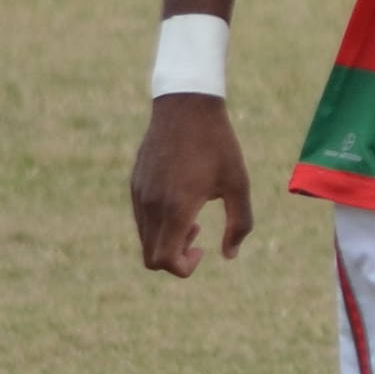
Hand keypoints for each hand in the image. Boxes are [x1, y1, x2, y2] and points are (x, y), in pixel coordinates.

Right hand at [132, 94, 256, 272]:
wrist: (186, 106)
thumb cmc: (217, 144)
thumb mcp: (238, 184)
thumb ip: (239, 224)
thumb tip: (229, 256)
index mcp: (177, 208)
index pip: (164, 260)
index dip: (183, 267)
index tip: (202, 250)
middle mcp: (152, 205)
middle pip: (150, 257)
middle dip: (175, 257)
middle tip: (198, 234)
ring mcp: (139, 194)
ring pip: (144, 238)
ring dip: (167, 239)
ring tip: (193, 218)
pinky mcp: (135, 183)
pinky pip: (140, 218)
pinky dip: (158, 224)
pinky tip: (179, 201)